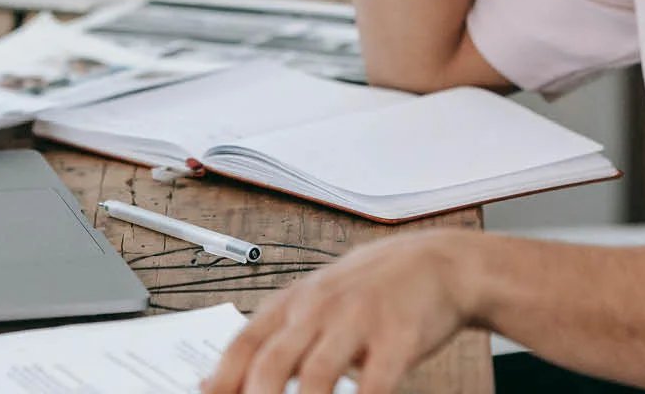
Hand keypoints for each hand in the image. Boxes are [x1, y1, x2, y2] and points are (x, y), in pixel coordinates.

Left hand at [201, 230, 479, 393]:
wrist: (437, 262)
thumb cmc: (369, 290)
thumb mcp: (311, 303)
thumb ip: (266, 340)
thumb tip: (207, 381)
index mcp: (292, 303)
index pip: (242, 346)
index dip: (220, 382)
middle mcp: (319, 309)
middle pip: (271, 364)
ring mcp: (358, 321)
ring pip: (315, 376)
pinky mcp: (397, 338)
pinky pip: (373, 384)